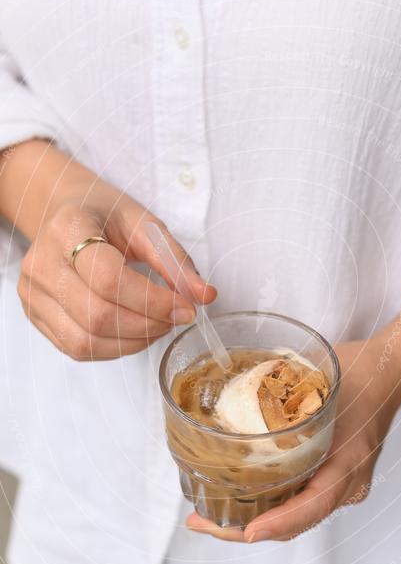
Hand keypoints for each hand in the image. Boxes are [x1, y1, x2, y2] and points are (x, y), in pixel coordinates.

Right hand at [17, 181, 215, 359]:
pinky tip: (134, 331)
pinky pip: (76, 348)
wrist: (67, 214)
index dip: (153, 301)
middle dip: (148, 325)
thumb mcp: (145, 225)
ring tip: (157, 325)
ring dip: (133, 342)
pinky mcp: (34, 315)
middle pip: (97, 315)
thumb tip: (205, 296)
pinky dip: (114, 348)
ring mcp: (32, 292)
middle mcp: (41, 262)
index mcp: (67, 228)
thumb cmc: (107, 218)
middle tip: (175, 317)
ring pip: (85, 340)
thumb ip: (174, 260)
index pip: (109, 279)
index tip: (186, 307)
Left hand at [186, 338, 400, 541]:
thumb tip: (234, 407)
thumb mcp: (320, 383)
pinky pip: (296, 501)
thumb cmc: (357, 374)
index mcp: (349, 464)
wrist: (386, 372)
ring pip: (293, 517)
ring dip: (251, 520)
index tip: (249, 531)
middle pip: (296, 522)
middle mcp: (347, 484)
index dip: (280, 521)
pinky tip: (235, 499)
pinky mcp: (330, 478)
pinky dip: (266, 505)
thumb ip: (286, 398)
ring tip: (209, 517)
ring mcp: (340, 485)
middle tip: (202, 522)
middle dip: (246, 530)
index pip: (314, 505)